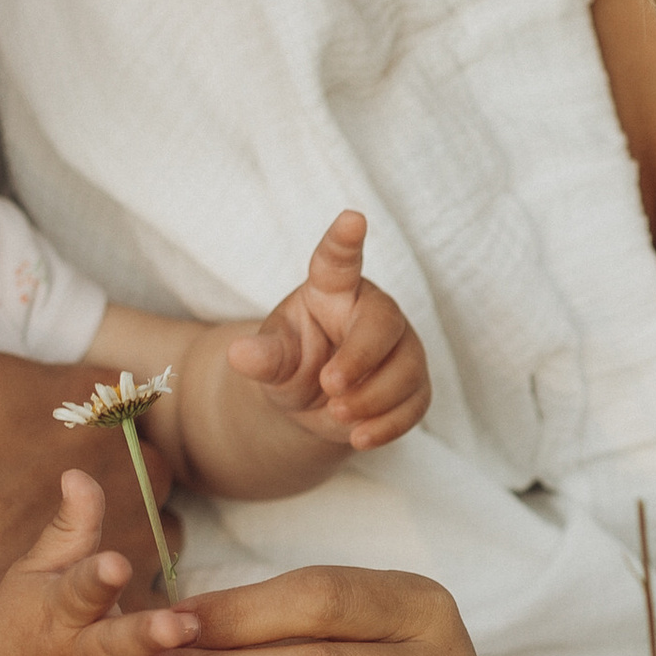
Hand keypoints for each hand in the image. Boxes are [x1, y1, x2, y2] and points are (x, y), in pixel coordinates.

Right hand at [0, 174, 181, 614]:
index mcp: (94, 398)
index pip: (118, 395)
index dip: (77, 412)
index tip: (29, 429)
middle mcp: (129, 464)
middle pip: (141, 455)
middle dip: (105, 463)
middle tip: (36, 479)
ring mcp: (127, 533)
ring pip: (148, 516)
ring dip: (116, 519)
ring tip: (53, 529)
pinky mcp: (111, 594)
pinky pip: (139, 576)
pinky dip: (114, 576)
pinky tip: (67, 575)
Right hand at [0, 474, 223, 655]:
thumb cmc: (27, 618)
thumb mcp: (38, 569)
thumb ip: (70, 527)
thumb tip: (80, 471)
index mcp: (57, 613)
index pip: (76, 590)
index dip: (95, 576)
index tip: (118, 562)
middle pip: (108, 650)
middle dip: (140, 640)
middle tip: (173, 629)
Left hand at [223, 210, 431, 454]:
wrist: (314, 403)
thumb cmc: (292, 363)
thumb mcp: (271, 360)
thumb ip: (263, 357)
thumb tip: (240, 355)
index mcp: (332, 290)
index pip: (337, 262)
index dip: (345, 241)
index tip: (352, 219)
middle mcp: (372, 311)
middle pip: (383, 323)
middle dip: (360, 358)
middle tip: (329, 385)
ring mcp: (400, 346)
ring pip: (406, 368)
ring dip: (371, 399)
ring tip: (336, 413)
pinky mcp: (414, 384)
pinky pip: (415, 403)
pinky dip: (388, 424)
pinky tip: (359, 436)